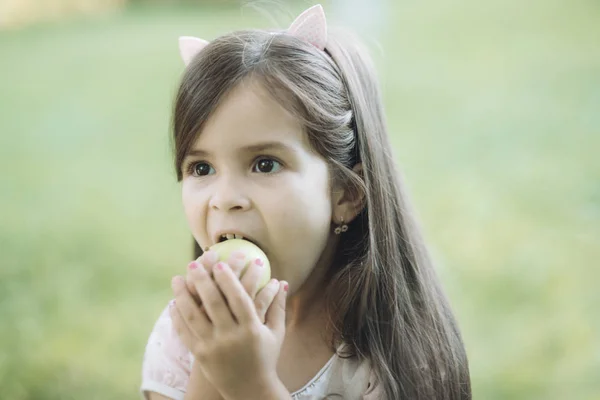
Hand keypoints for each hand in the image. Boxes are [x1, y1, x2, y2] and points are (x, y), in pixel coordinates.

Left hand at [170, 250, 288, 399]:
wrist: (250, 391)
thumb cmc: (266, 358)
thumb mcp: (276, 333)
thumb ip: (277, 307)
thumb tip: (282, 281)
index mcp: (251, 329)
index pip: (238, 299)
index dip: (228, 280)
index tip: (219, 263)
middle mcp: (231, 337)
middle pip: (213, 303)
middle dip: (202, 280)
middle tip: (193, 264)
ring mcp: (213, 347)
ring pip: (194, 316)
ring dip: (183, 295)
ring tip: (176, 279)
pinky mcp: (200, 355)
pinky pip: (184, 332)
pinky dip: (177, 316)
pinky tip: (174, 303)